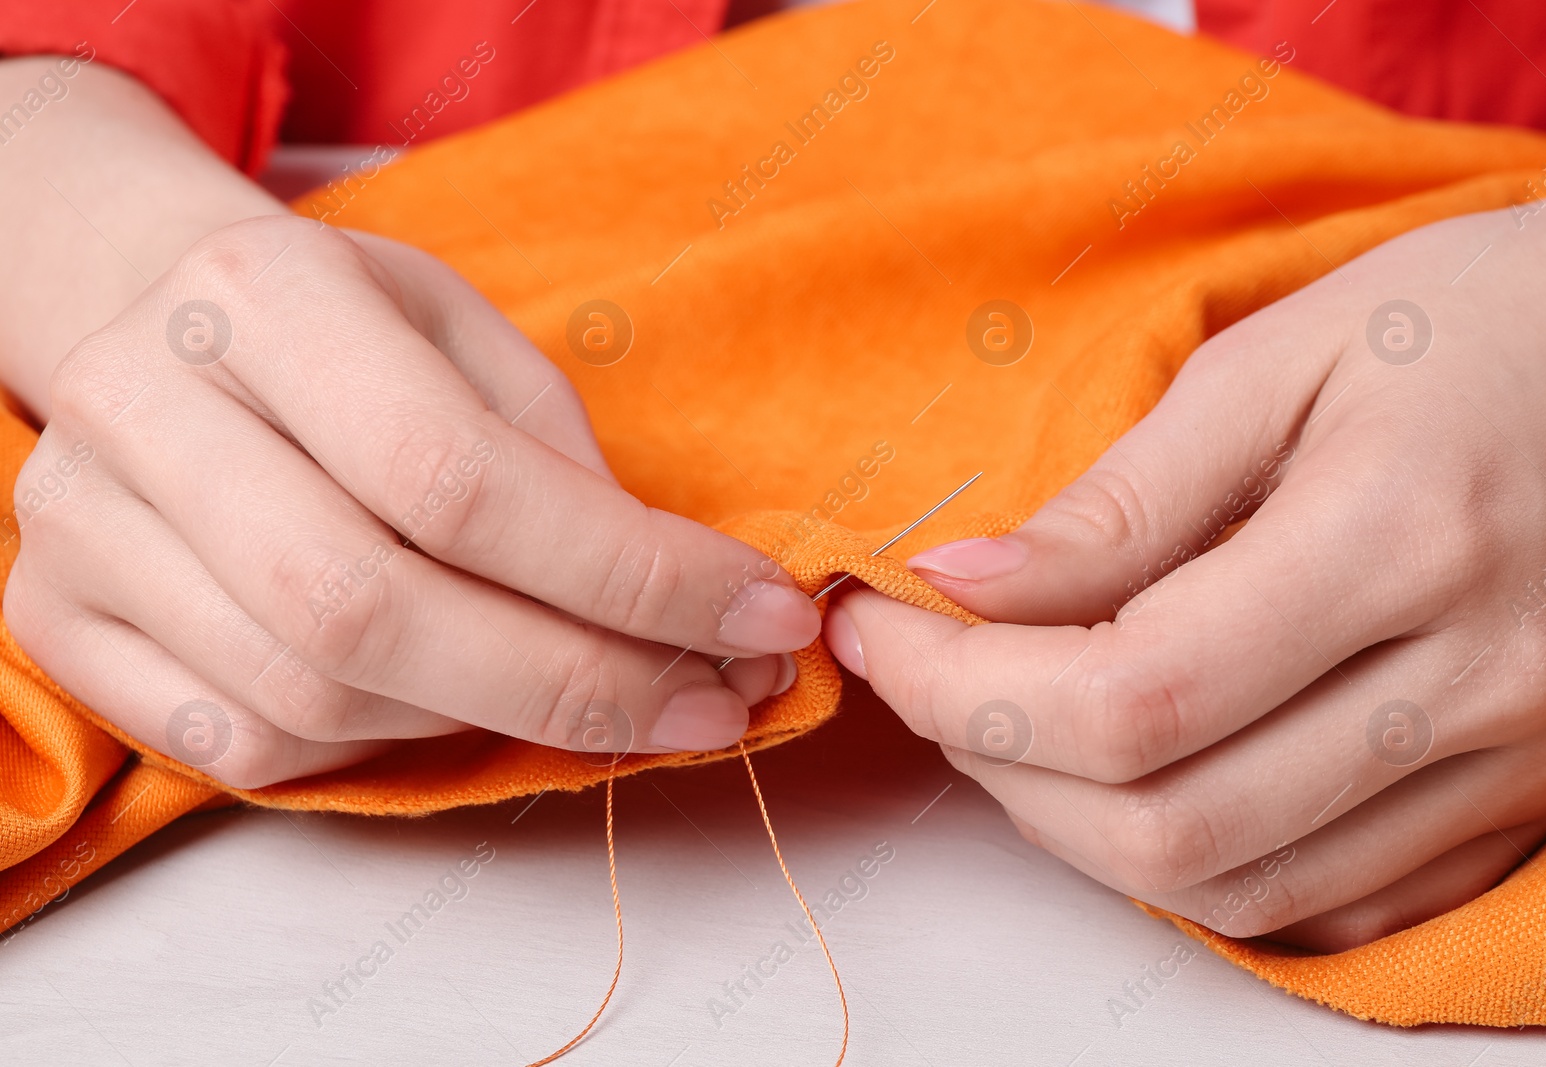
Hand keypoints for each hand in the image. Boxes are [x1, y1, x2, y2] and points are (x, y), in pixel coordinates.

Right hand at [0, 62, 814, 787]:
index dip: (630, 574)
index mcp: (266, 297)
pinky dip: (380, 745)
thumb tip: (693, 615)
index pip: (461, 476)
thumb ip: (567, 465)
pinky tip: (457, 701)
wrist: (162, 325)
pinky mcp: (54, 618)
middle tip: (708, 704)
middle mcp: (144, 407)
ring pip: (312, 694)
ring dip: (491, 719)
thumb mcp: (472, 339)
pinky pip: (243, 742)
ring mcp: (75, 524)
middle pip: (372, 609)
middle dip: (575, 682)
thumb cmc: (348, 331)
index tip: (761, 618)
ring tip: (598, 693)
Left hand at [824, 178, 1545, 950]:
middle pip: (1166, 823)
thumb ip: (1117, 501)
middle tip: (928, 673)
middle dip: (994, 763)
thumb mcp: (1274, 361)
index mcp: (1400, 541)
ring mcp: (1508, 765)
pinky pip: (1325, 904)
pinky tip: (1138, 778)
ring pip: (1235, 886)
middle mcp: (1473, 685)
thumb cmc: (1464, 324)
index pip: (1129, 697)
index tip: (875, 627)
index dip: (961, 686)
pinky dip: (1195, 865)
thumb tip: (960, 587)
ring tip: (1010, 719)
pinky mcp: (1518, 803)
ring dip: (1074, 826)